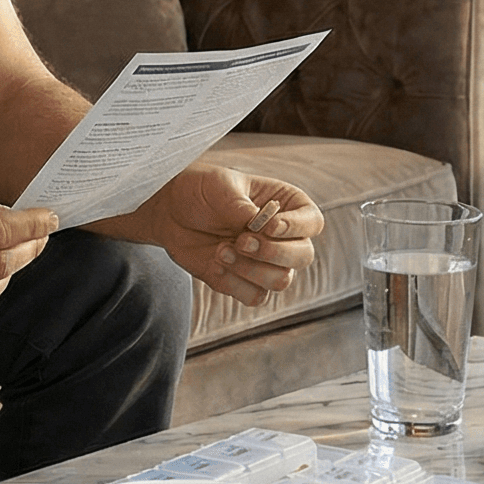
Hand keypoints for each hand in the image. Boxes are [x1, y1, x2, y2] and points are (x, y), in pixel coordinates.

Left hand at [142, 166, 320, 307]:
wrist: (170, 211)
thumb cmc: (200, 190)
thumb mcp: (220, 187)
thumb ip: (242, 207)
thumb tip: (260, 226)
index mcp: (287, 205)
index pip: (313, 222)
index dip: (297, 228)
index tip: (269, 226)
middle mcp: (283, 237)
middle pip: (304, 256)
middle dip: (273, 252)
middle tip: (241, 241)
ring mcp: (266, 262)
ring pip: (281, 280)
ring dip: (249, 269)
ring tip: (221, 250)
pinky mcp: (246, 281)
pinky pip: (255, 296)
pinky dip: (234, 284)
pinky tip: (215, 264)